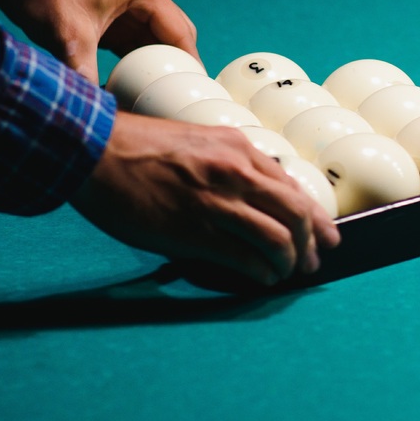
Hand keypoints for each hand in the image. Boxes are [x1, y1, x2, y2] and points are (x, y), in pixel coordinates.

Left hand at [1, 0, 197, 82]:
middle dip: (177, 65)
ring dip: (158, 63)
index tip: (196, 92)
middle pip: (175, 33)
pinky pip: (136, 38)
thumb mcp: (68, 36)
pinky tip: (137, 82)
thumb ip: (85, 72)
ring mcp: (129, 0)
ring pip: (156, 38)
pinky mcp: (114, 11)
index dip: (191, 63)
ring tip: (162, 95)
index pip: (180, 31)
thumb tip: (94, 111)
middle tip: (179, 98)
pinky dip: (138, 59)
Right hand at [71, 114, 340, 284]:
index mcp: (238, 148)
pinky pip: (245, 259)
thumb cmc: (137, 146)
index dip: (314, 215)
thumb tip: (252, 194)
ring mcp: (218, 203)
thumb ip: (227, 163)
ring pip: (278, 239)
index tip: (325, 232)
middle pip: (296, 214)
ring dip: (289, 262)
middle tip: (315, 260)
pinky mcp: (196, 232)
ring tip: (288, 274)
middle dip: (312, 241)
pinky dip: (261, 273)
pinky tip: (262, 279)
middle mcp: (237, 173)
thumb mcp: (196, 141)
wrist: (94, 150)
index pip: (292, 185)